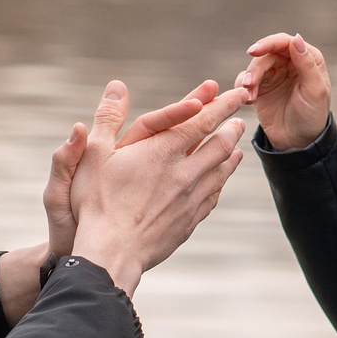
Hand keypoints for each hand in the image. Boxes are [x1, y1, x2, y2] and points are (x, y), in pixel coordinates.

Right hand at [68, 80, 248, 291]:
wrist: (113, 251)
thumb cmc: (98, 201)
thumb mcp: (95, 153)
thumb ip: (108, 117)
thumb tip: (117, 86)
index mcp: (163, 150)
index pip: (202, 119)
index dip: (221, 104)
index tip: (236, 93)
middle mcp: (184, 172)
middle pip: (220, 143)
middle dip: (232, 126)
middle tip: (241, 116)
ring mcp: (190, 198)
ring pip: (221, 170)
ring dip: (232, 154)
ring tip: (238, 146)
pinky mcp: (190, 220)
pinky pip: (214, 195)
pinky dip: (222, 181)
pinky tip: (221, 180)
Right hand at [237, 33, 331, 150]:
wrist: (298, 142)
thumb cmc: (312, 116)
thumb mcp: (315, 91)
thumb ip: (307, 64)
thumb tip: (296, 38)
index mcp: (308, 59)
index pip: (286, 42)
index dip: (269, 43)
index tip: (254, 52)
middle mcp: (290, 62)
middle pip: (267, 53)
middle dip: (256, 67)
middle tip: (249, 83)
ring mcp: (275, 73)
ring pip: (255, 66)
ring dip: (249, 79)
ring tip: (250, 96)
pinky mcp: (261, 86)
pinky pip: (246, 79)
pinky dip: (242, 87)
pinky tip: (247, 100)